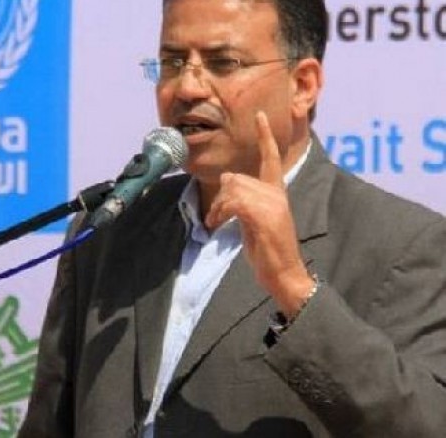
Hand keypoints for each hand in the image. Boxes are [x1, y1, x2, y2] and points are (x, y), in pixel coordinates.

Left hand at [204, 112, 313, 317]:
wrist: (283, 274)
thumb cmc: (268, 250)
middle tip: (215, 218)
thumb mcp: (252, 219)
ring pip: (232, 188)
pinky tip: (219, 225)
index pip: (272, 158)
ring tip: (217, 224)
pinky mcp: (264, 215)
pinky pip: (233, 201)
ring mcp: (272, 203)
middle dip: (218, 197)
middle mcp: (277, 193)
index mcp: (277, 192)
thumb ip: (242, 198)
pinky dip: (220, 212)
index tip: (260, 115)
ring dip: (217, 207)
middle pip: (235, 178)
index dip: (265, 136)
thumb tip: (227, 178)